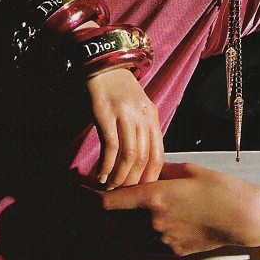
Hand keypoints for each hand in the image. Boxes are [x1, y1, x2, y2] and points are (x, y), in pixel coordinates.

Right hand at [87, 68, 163, 186]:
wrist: (102, 65)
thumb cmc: (118, 91)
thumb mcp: (136, 108)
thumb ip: (141, 130)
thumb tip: (139, 162)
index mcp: (152, 116)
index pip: (158, 154)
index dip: (150, 177)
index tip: (141, 192)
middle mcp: (142, 116)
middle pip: (144, 158)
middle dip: (134, 180)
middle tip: (124, 194)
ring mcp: (124, 114)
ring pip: (129, 154)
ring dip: (120, 176)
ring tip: (111, 187)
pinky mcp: (105, 113)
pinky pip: (110, 146)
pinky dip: (107, 165)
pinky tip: (101, 175)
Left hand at [101, 162, 259, 255]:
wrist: (244, 218)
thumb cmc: (220, 188)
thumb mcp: (188, 170)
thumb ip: (160, 170)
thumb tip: (143, 169)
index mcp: (154, 198)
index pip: (109, 201)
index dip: (92, 197)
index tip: (82, 191)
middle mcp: (153, 222)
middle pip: (115, 219)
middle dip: (109, 209)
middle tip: (109, 197)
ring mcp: (162, 240)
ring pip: (128, 233)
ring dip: (124, 222)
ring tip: (132, 210)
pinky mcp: (172, 251)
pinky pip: (147, 243)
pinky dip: (142, 233)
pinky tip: (155, 222)